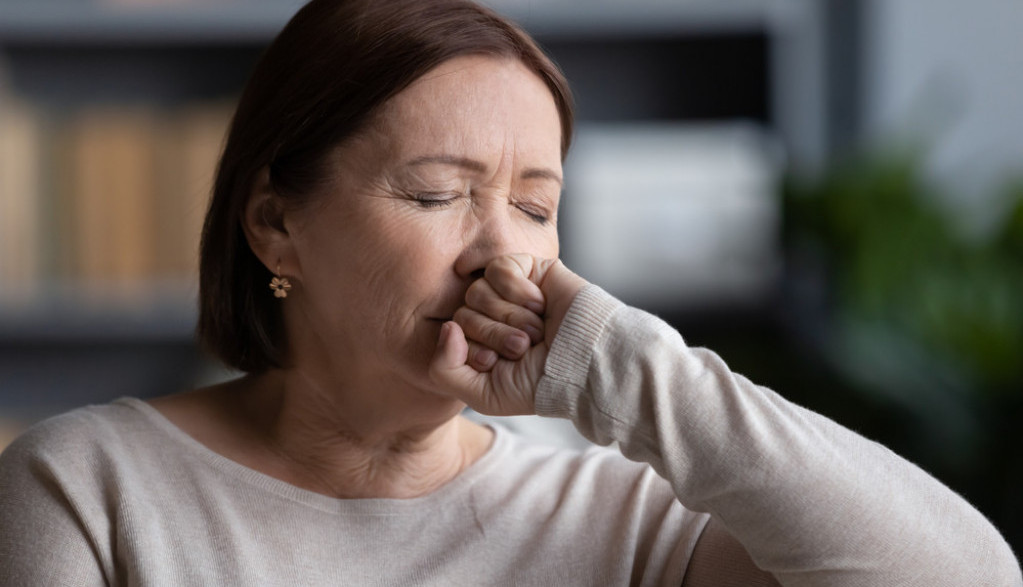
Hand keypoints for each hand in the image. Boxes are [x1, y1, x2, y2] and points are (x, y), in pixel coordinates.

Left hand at [429, 254, 586, 415]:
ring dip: (512, 317)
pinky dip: (518, 291)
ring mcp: (508, 291)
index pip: (451, 334)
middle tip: (526, 346)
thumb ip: (444, 369)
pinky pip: (498, 268)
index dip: (475, 350)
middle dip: (496, 335)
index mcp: (480, 341)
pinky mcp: (528, 269)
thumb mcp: (483, 394)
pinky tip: (540, 306)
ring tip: (537, 330)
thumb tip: (447, 326)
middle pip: (464, 312)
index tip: (501, 363)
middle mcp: (491, 315)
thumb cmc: (540, 383)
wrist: (585, 363)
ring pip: (478, 291)